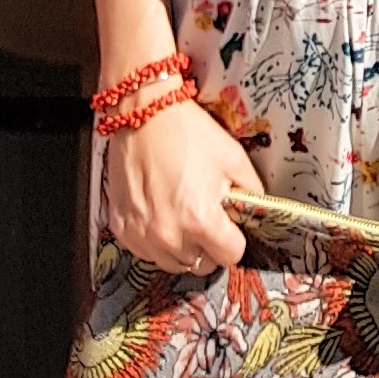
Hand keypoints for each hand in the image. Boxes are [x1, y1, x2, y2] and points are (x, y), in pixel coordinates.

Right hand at [102, 92, 259, 273]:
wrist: (143, 113)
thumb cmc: (188, 132)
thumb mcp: (233, 156)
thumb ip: (252, 192)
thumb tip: (256, 213)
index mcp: (201, 220)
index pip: (230, 256)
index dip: (234, 239)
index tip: (229, 225)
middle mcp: (170, 236)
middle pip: (202, 264)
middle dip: (208, 245)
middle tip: (204, 217)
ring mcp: (143, 236)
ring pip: (174, 263)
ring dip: (182, 246)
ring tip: (180, 213)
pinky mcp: (122, 230)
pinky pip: (147, 252)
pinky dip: (155, 240)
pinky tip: (158, 210)